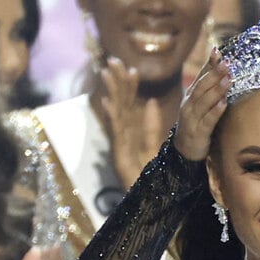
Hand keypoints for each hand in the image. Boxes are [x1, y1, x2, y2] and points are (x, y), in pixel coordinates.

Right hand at [99, 57, 164, 189]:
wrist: (148, 198)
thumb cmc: (149, 174)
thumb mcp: (152, 145)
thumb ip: (150, 125)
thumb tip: (150, 102)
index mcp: (132, 131)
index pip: (130, 104)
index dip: (130, 86)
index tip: (131, 68)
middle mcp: (123, 133)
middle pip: (120, 103)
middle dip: (116, 82)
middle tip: (114, 60)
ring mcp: (119, 142)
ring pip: (115, 112)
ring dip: (110, 92)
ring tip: (107, 73)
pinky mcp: (118, 152)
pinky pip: (115, 131)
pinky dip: (111, 116)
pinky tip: (107, 103)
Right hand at [175, 49, 229, 161]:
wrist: (184, 150)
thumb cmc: (196, 123)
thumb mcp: (201, 105)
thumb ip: (210, 89)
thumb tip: (223, 70)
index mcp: (191, 96)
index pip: (200, 76)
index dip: (209, 64)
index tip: (218, 51)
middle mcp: (189, 104)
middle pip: (201, 86)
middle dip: (214, 74)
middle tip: (227, 63)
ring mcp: (192, 118)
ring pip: (204, 101)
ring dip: (217, 89)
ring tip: (228, 79)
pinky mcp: (198, 133)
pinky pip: (207, 120)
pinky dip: (215, 111)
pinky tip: (223, 103)